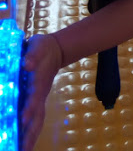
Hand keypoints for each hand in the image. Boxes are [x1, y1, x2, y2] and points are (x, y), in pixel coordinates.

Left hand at [21, 34, 62, 150]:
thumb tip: (27, 64)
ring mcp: (39, 99)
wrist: (55, 50)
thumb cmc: (43, 48)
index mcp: (39, 82)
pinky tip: (22, 142)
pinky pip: (34, 120)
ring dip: (30, 138)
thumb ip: (32, 56)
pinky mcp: (36, 101)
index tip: (22, 120)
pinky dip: (29, 133)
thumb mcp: (38, 47)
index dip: (29, 109)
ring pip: (37, 122)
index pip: (34, 98)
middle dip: (31, 134)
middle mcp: (40, 94)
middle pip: (38, 118)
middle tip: (23, 150)